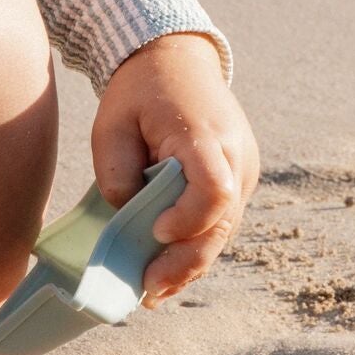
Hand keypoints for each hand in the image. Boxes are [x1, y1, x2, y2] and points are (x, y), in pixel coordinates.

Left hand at [91, 32, 258, 302]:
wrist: (177, 62)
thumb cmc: (139, 93)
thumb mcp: (111, 123)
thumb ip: (116, 170)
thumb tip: (127, 215)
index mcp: (206, 136)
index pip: (214, 188)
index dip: (189, 218)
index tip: (156, 231)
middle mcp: (236, 158)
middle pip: (221, 223)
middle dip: (185, 263)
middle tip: (147, 291)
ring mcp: (243, 172)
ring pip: (222, 230)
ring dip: (189, 264)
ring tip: (151, 292)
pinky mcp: (238, 182)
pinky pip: (218, 222)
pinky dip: (194, 247)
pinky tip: (165, 272)